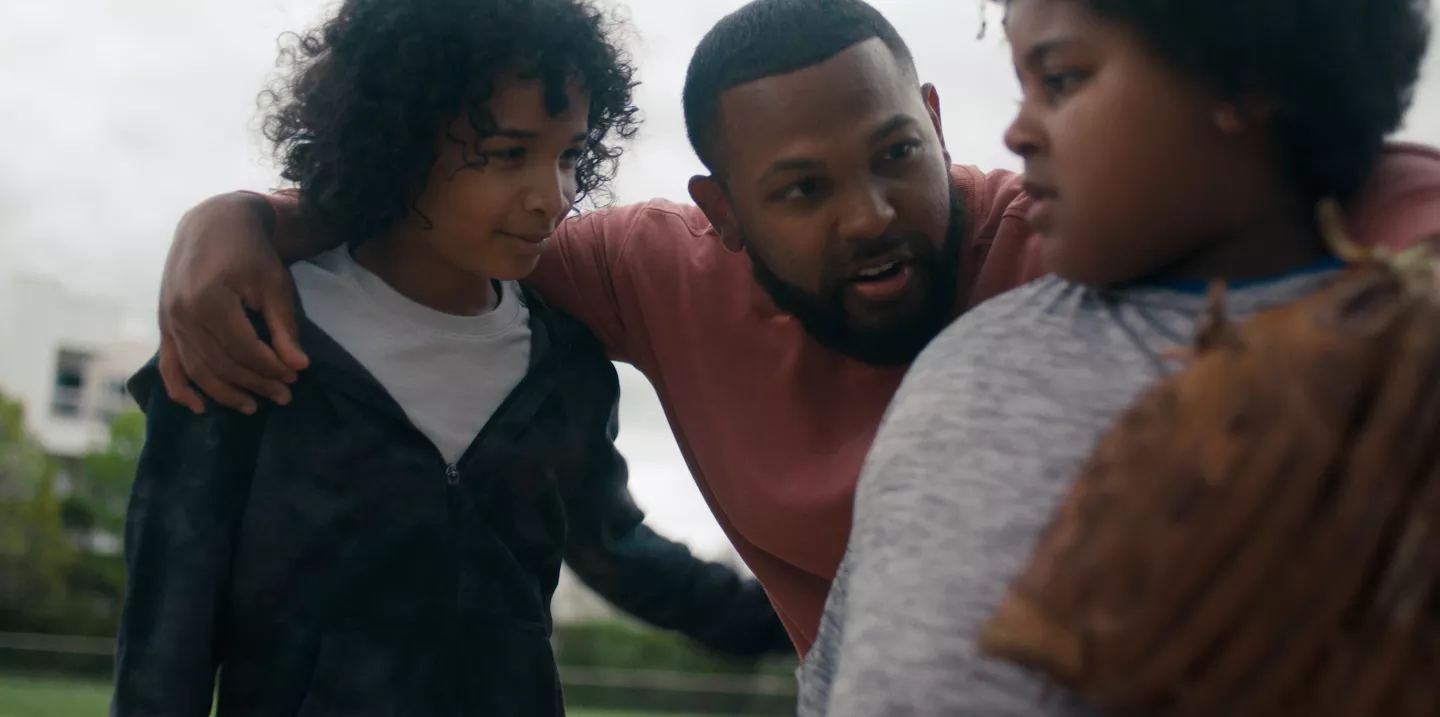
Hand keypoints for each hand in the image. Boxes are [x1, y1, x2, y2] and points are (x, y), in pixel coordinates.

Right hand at [157, 192, 307, 414]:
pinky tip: (200, 408)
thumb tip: (298, 366)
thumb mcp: (274, 285)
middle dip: (255, 384)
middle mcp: (181, 315)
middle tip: (284, 396)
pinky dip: (181, 390)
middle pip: (221, 365)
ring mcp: (168, 322)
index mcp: (208, 301)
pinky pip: (168, 365)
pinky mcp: (164, 325)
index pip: (244, 350)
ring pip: (197, 370)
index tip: (296, 376)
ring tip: (253, 407)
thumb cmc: (249, 251)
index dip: (271, 368)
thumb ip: (283, 327)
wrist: (212, 224)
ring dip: (225, 393)